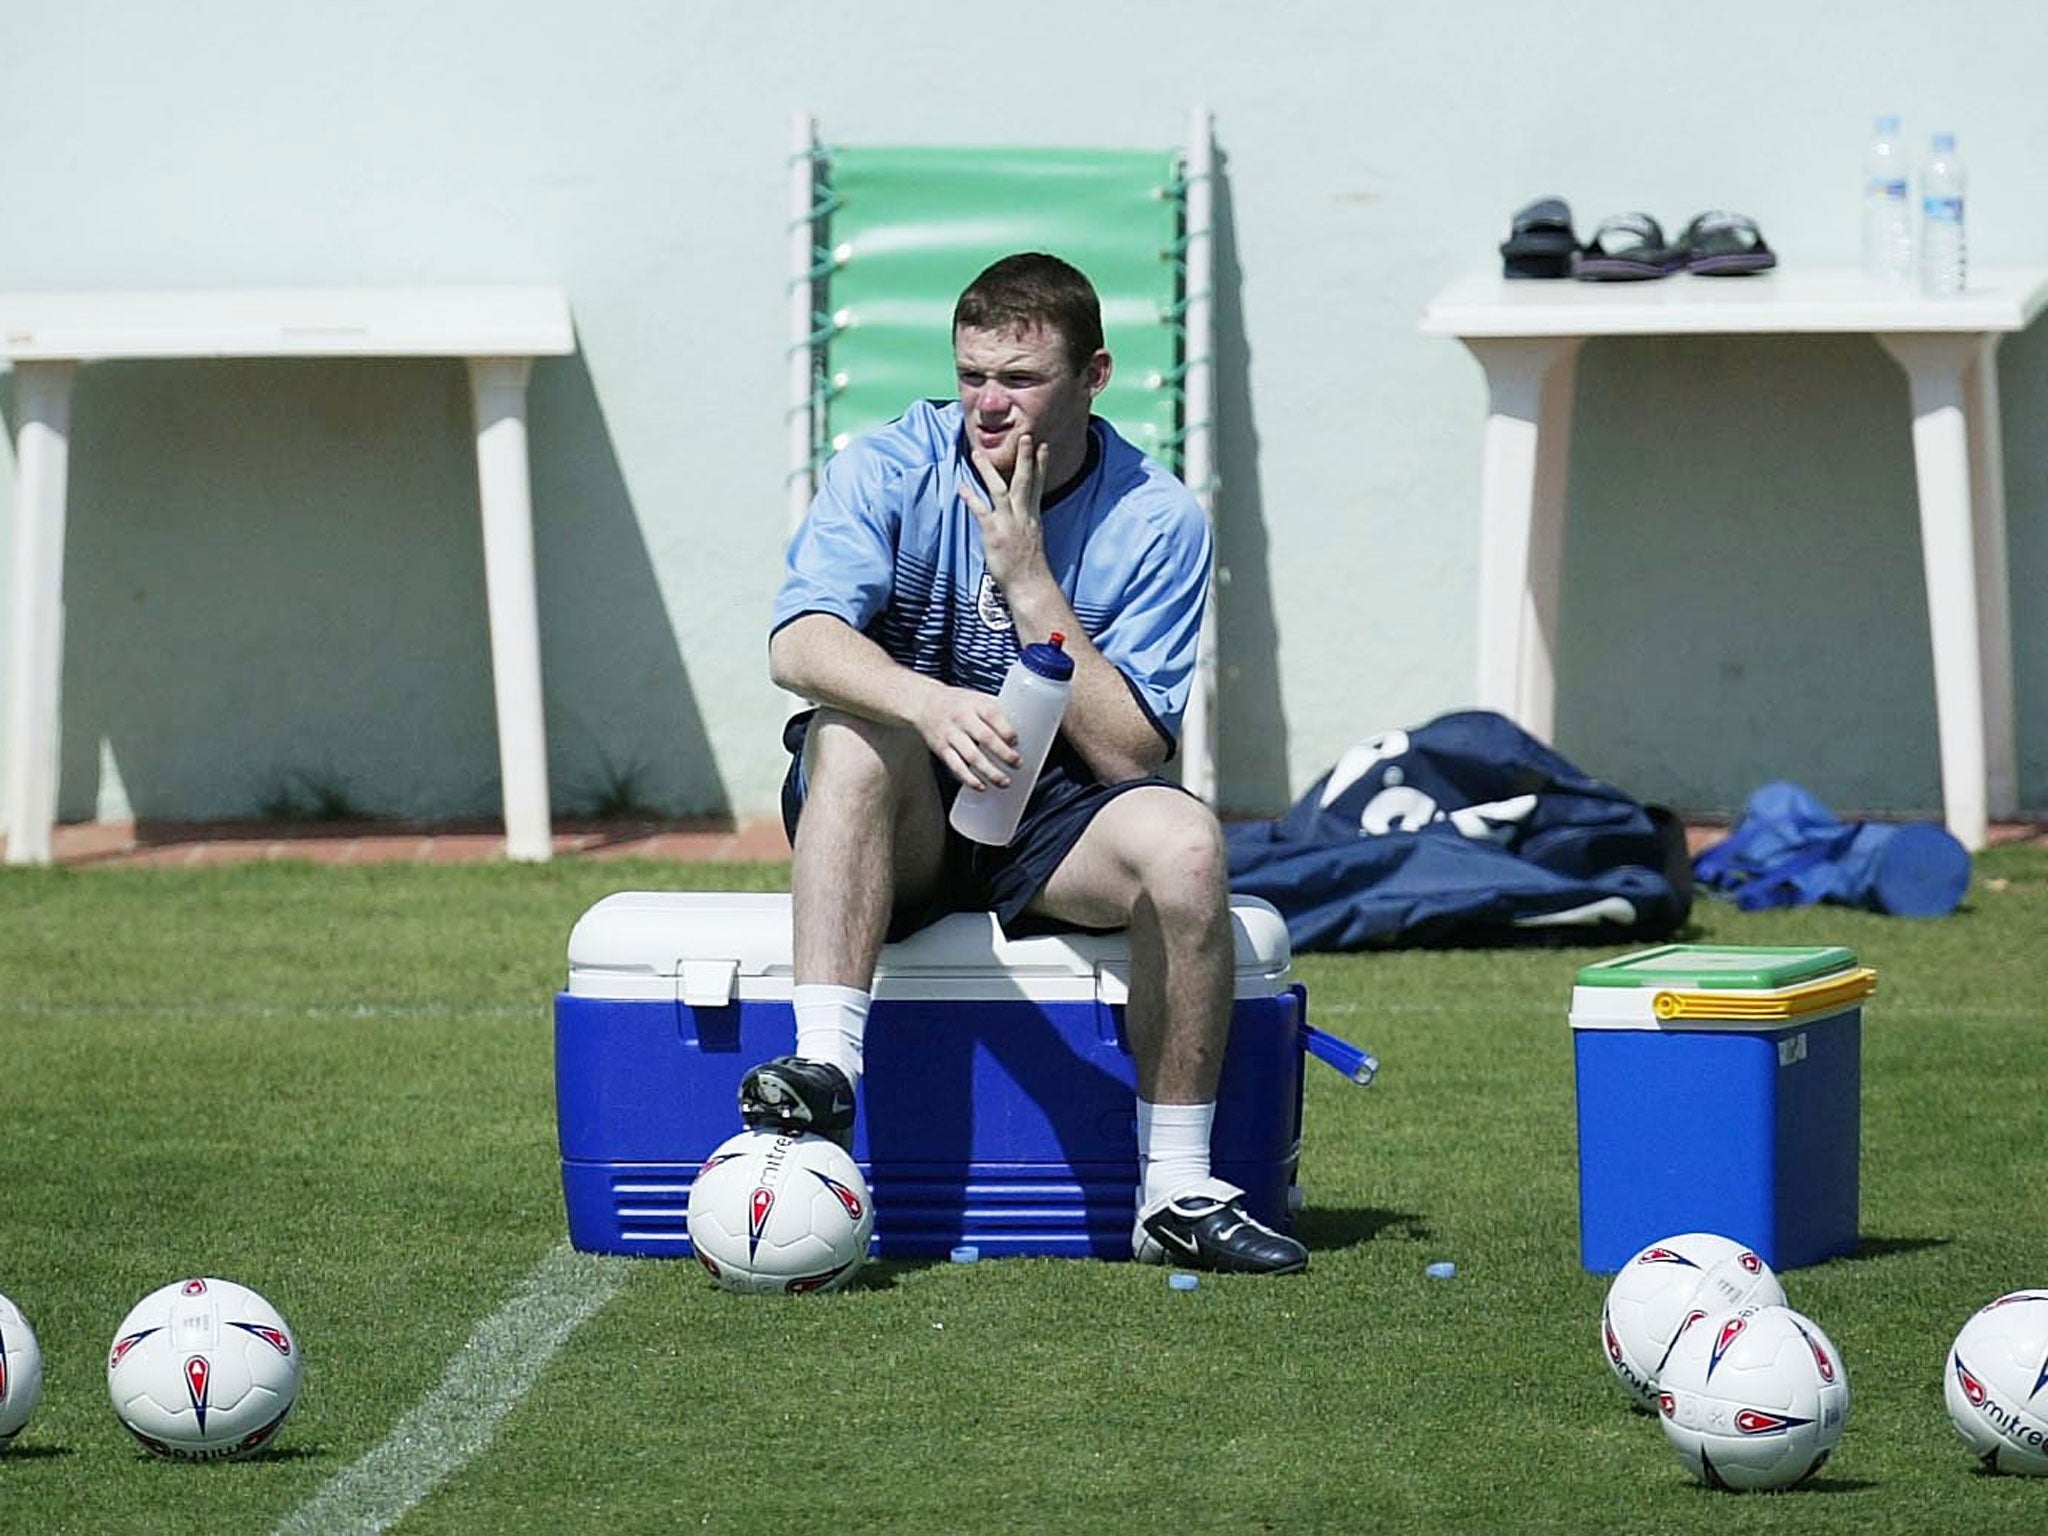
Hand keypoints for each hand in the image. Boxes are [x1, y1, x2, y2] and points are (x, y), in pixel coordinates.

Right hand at [918, 685, 1022, 789]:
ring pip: (972, 756)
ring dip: (990, 772)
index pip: (993, 715)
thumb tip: (1020, 730)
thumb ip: (995, 712)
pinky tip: (980, 785)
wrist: (923, 703)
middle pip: (985, 738)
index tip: (1016, 742)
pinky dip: (969, 778)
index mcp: (974, 704)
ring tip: (1004, 781)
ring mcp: (951, 735)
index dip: (1006, 730)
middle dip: (1003, 753)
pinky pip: (956, 766)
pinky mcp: (941, 749)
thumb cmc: (955, 702)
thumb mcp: (977, 697)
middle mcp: (962, 719)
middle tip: (1017, 763)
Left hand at [960, 433, 1050, 589]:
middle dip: (1025, 457)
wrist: (1030, 585)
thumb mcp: (1032, 542)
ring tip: (977, 454)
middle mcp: (1023, 516)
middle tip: (1024, 436)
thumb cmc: (1030, 569)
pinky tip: (961, 487)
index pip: (1039, 485)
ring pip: (1000, 489)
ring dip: (988, 470)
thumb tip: (1022, 523)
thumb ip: (1026, 526)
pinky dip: (971, 498)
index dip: (1041, 465)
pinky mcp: (994, 532)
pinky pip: (981, 511)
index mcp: (1033, 517)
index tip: (1043, 446)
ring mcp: (1009, 523)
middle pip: (1025, 480)